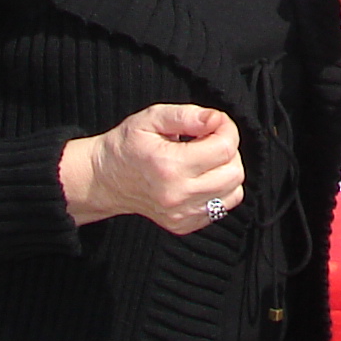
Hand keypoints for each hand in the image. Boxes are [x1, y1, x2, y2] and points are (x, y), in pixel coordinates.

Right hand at [62, 104, 243, 233]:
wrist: (106, 180)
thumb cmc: (128, 145)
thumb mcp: (151, 118)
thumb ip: (186, 115)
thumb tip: (216, 119)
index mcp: (170, 166)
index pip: (224, 148)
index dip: (227, 129)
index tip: (215, 122)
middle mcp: (178, 195)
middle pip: (234, 172)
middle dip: (228, 150)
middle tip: (208, 140)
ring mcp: (182, 214)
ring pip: (234, 192)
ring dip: (227, 171)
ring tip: (205, 159)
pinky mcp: (184, 225)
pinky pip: (222, 208)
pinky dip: (220, 190)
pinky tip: (200, 178)